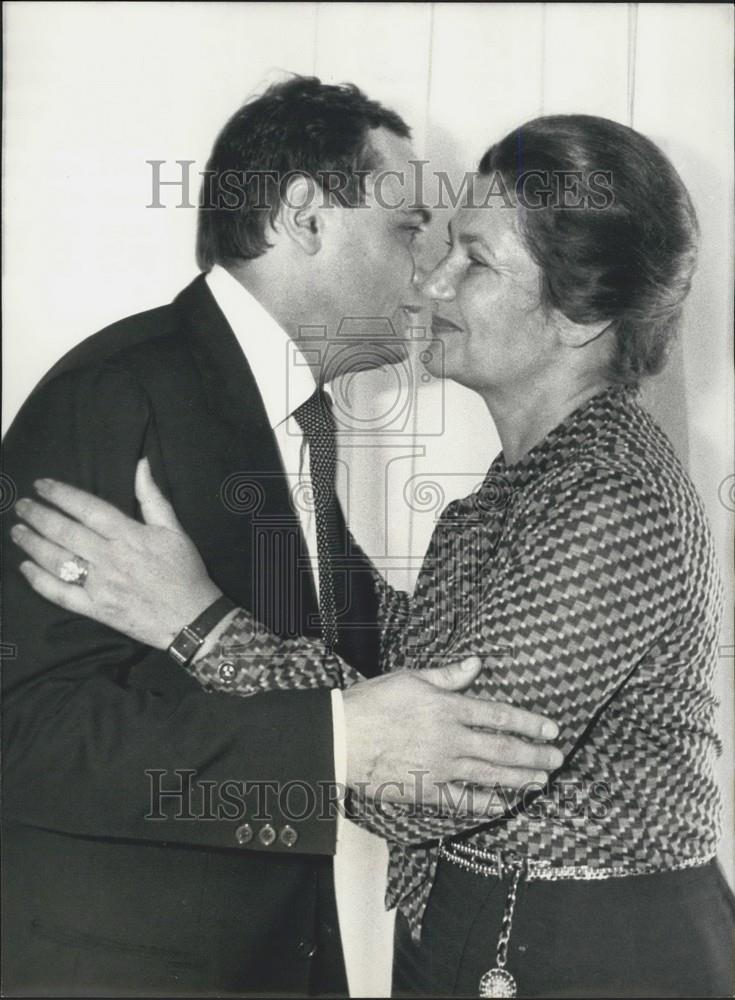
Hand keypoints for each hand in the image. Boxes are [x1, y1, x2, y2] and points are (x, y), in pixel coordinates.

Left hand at [11, 459, 221, 648]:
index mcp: (129, 535)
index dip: (61, 494)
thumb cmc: (185, 572)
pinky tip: (26, 568)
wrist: (192, 618)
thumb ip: (153, 497)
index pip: (87, 508)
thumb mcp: (175, 530)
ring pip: (58, 560)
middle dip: (39, 516)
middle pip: (66, 532)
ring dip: (33, 544)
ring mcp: (100, 585)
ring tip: (18, 531)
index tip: (41, 485)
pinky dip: (40, 581)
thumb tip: (141, 464)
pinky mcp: (96, 609)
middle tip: (21, 506)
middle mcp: (110, 558)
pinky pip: (61, 594)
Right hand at [343, 657, 562, 812]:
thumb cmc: (373, 703)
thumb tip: (477, 663)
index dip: (529, 723)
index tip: (551, 729)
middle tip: (558, 759)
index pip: (499, 715)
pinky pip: (463, 801)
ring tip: (542, 781)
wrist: (342, 737)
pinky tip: (504, 804)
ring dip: (520, 779)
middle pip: (502, 749)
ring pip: (490, 775)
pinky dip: (486, 804)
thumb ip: (449, 675)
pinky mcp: (427, 790)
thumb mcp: (411, 678)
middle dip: (535, 755)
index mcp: (448, 708)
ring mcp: (440, 768)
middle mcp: (450, 740)